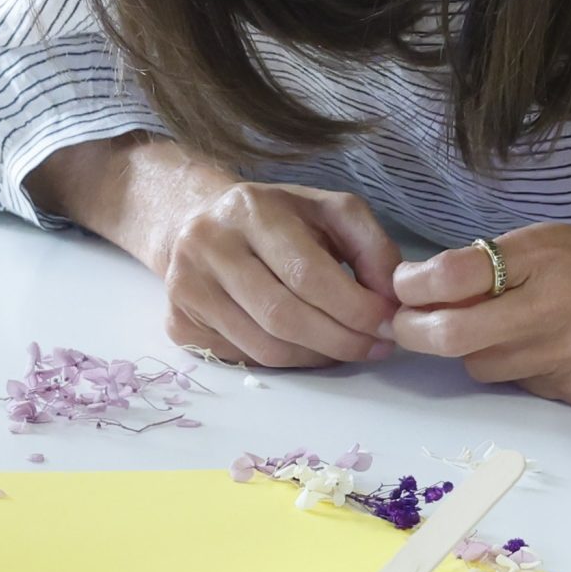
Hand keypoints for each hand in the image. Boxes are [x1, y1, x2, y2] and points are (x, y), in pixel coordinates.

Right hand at [156, 181, 400, 367]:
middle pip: (283, 316)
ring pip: (263, 346)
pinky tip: (307, 348)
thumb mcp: (329, 211)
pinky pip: (242, 358)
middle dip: (339, 340)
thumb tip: (393, 296)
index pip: (306, 273)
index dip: (353, 307)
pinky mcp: (178, 322)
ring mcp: (187, 287)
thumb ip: (371, 244)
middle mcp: (209, 245)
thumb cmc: (276, 218)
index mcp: (251, 209)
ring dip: (316, 358)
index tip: (388, 324)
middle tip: (374, 348)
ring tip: (347, 349)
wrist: (194, 220)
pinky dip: (285, 362)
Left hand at [392, 224, 570, 406]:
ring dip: (472, 353)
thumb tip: (433, 284)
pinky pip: (521, 385)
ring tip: (498, 329)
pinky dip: (517, 370)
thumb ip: (503, 263)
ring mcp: (567, 356)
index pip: (454, 274)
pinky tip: (544, 350)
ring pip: (481, 368)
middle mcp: (553, 307)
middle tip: (405, 325)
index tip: (401, 286)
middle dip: (414, 333)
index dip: (413, 284)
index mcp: (546, 256)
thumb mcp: (563, 242)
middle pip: (452, 336)